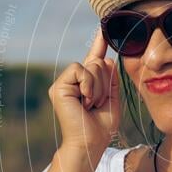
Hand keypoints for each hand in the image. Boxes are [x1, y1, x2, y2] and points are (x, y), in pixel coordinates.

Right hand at [48, 27, 120, 156]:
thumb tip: (108, 59)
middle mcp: (74, 81)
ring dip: (98, 88)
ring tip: (90, 105)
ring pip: (91, 66)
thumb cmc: (102, 127)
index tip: (103, 28)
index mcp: (87, 83)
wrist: (91, 143)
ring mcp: (64, 83)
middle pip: (98, 63)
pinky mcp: (58, 87)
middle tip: (97, 104)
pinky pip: (80, 70)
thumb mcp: (113, 99)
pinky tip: (85, 100)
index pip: (95, 59)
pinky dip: (88, 85)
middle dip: (104, 83)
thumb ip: (111, 79)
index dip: (98, 44)